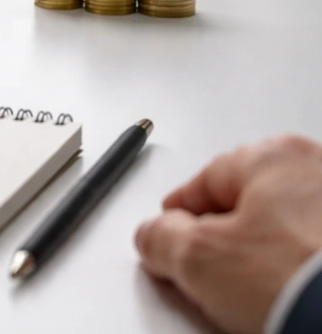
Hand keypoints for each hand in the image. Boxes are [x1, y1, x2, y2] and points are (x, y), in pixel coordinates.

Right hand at [135, 135, 321, 333]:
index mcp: (274, 155)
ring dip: (272, 263)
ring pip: (289, 235)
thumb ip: (159, 237)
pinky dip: (306, 277)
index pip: (204, 183)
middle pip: (250, 207)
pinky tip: (298, 304)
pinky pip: (319, 259)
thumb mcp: (197, 259)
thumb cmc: (299, 280)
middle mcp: (319, 169)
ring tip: (262, 304)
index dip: (178, 218)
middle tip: (213, 282)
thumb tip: (155, 236)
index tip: (169, 244)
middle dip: (228, 243)